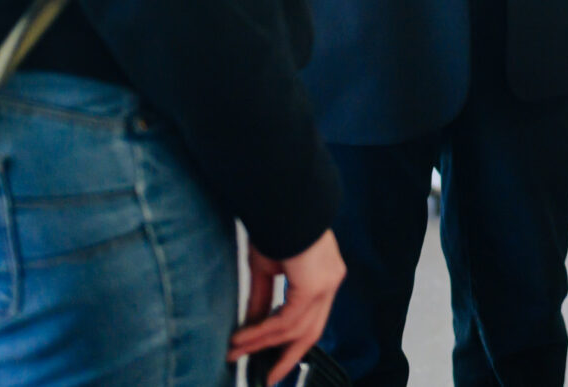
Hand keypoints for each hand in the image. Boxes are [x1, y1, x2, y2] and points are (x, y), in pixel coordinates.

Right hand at [230, 229, 344, 384]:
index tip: (270, 361)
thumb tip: (253, 328)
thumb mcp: (266, 269)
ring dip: (263, 344)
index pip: (312, 318)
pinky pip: (288, 320)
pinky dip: (264, 332)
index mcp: (325, 276)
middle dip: (287, 357)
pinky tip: (243, 338)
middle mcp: (331, 281)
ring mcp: (326, 283)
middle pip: (311, 332)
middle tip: (268, 378)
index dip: (291, 343)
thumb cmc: (273, 225)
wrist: (279, 198)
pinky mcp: (315, 285)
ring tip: (236, 352)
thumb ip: (264, 300)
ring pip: (296, 329)